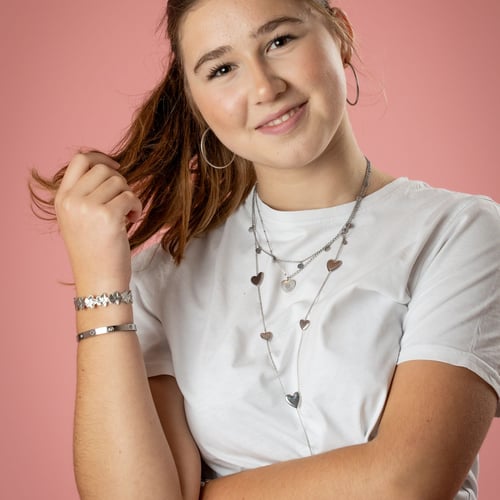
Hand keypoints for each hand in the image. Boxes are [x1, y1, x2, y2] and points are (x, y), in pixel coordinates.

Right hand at [55, 152, 141, 294]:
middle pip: (103, 169)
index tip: (116, 167)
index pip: (79, 160)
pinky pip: (130, 196)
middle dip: (120, 182)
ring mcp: (88, 207)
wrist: (98, 280)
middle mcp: (71, 200)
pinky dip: (136, 206)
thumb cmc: (94, 251)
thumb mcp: (78, 218)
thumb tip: (110, 168)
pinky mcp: (108, 216)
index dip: (100, 157)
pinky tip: (132, 220)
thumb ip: (86, 193)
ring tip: (127, 214)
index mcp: (62, 198)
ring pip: (119, 181)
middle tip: (123, 201)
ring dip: (129, 196)